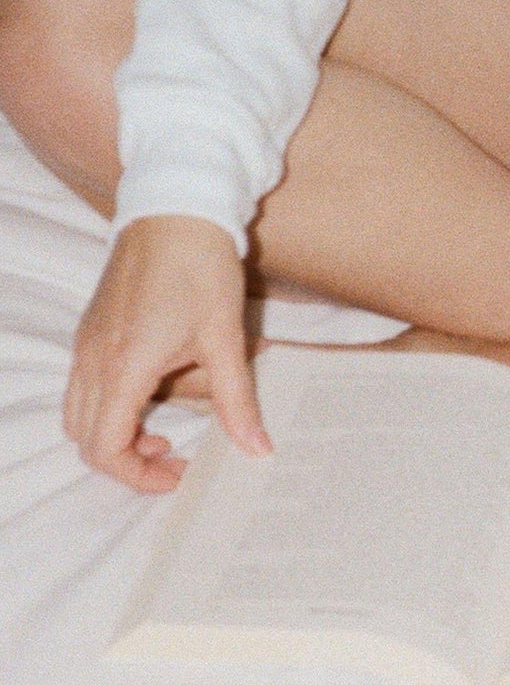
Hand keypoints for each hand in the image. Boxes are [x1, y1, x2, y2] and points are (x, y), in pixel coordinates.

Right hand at [65, 215, 270, 492]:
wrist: (175, 209)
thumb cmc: (201, 267)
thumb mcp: (225, 337)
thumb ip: (237, 400)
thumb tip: (256, 449)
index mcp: (124, 366)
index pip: (106, 448)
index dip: (138, 476)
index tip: (178, 471)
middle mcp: (93, 359)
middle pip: (85, 439)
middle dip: (128, 460)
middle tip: (173, 455)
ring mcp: (86, 343)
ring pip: (79, 414)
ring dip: (115, 433)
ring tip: (163, 427)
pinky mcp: (90, 330)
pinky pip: (84, 386)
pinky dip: (110, 406)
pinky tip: (155, 388)